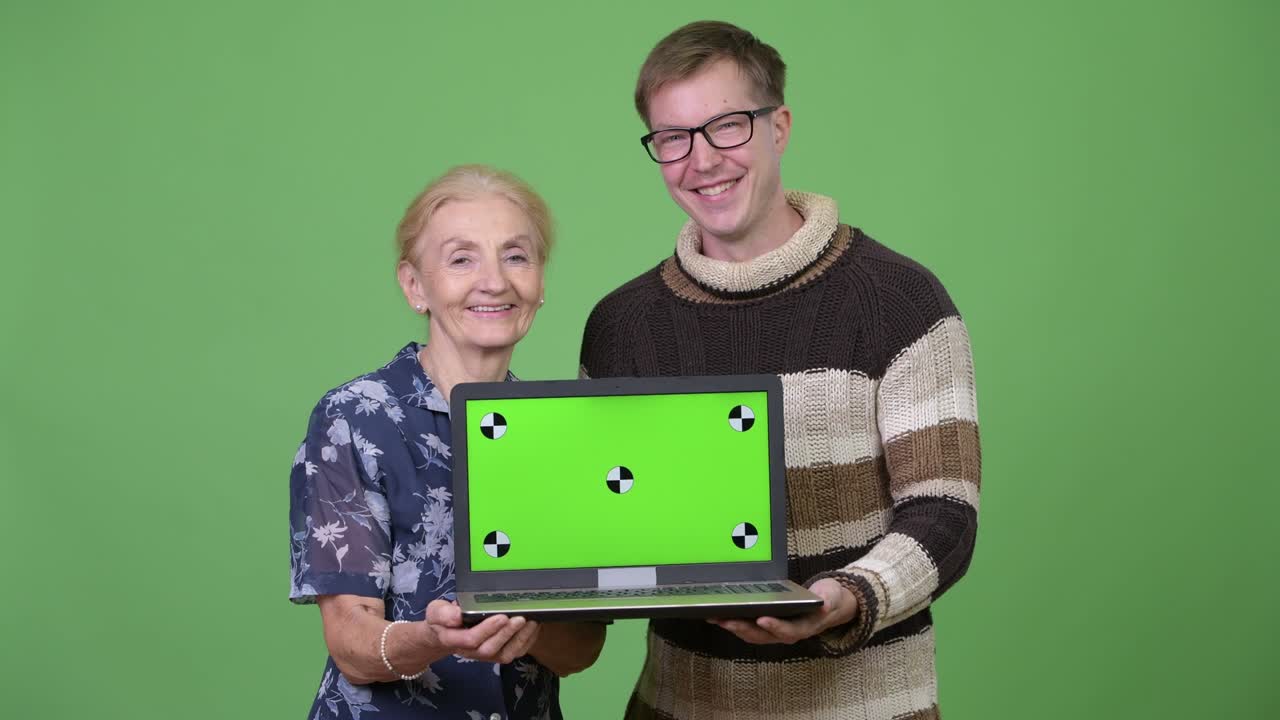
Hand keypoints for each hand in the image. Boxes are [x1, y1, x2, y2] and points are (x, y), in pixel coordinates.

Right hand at [425, 599, 539, 663]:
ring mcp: (484, 654)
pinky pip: (513, 653)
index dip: (487, 629)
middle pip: (490, 649)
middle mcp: (470, 651)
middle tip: (520, 618)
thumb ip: (443, 613)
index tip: (501, 616)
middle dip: (507, 634)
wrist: (445, 632)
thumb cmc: (443, 619)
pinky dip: (526, 642)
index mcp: (453, 639)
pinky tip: (533, 627)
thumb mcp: (436, 611)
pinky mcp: (496, 653)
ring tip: (531, 622)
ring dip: (520, 639)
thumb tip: (456, 616)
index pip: (471, 639)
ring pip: (504, 654)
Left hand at [707, 579, 857, 644]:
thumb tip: (825, 604)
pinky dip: (734, 623)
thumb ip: (830, 600)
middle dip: (743, 628)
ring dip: (733, 627)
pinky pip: (748, 628)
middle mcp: (787, 633)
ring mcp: (775, 631)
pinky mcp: (767, 626)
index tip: (761, 619)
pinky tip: (720, 615)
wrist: (829, 605)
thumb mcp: (833, 597)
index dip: (774, 627)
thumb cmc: (828, 599)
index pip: (787, 631)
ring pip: (752, 634)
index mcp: (804, 627)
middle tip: (725, 619)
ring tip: (716, 617)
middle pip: (762, 635)